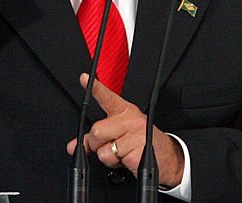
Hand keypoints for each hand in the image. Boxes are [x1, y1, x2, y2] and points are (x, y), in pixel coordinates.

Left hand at [66, 73, 183, 188]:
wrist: (167, 157)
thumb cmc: (142, 143)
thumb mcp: (120, 136)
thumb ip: (95, 139)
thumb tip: (73, 146)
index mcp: (126, 112)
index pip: (108, 98)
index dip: (95, 88)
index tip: (83, 78)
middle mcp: (131, 120)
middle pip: (97, 131)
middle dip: (98, 144)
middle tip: (111, 146)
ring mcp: (136, 134)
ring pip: (103, 150)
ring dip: (108, 157)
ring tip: (122, 153)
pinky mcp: (138, 150)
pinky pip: (113, 160)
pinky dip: (117, 164)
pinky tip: (128, 158)